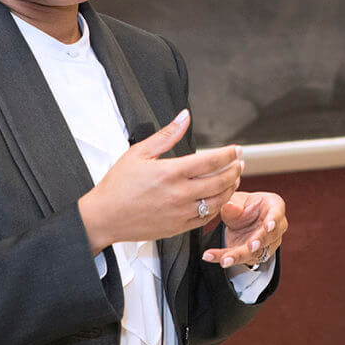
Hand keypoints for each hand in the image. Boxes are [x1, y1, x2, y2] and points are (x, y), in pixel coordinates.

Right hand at [78, 109, 242, 252]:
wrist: (104, 217)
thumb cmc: (117, 185)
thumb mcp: (138, 152)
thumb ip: (166, 134)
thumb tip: (184, 116)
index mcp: (170, 173)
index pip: (211, 161)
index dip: (228, 154)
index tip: (237, 149)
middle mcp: (179, 194)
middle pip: (219, 181)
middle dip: (234, 170)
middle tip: (240, 163)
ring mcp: (180, 213)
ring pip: (217, 201)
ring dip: (230, 188)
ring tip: (233, 179)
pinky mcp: (178, 227)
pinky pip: (206, 218)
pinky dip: (217, 207)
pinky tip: (218, 198)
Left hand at [200, 190, 287, 267]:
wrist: (240, 217)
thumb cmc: (244, 205)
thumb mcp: (237, 200)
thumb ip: (233, 204)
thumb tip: (229, 206)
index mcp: (274, 207)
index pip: (277, 214)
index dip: (273, 221)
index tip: (268, 227)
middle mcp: (275, 228)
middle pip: (268, 237)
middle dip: (259, 243)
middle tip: (250, 247)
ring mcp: (267, 244)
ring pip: (254, 253)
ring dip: (238, 256)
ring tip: (224, 259)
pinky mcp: (253, 255)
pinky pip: (239, 258)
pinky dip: (224, 257)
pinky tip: (209, 256)